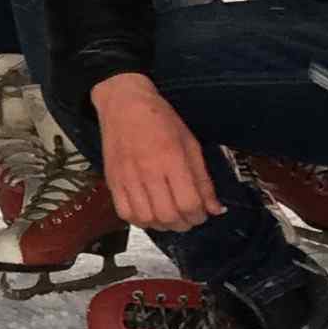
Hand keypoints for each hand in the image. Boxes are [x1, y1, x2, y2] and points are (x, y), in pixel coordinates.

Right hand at [90, 72, 222, 230]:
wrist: (123, 104)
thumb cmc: (158, 118)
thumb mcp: (190, 143)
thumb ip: (203, 179)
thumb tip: (215, 208)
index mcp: (171, 158)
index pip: (188, 203)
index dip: (199, 215)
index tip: (202, 212)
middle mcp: (148, 170)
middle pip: (168, 215)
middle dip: (184, 223)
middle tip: (188, 216)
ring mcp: (127, 177)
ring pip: (147, 219)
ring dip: (163, 224)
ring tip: (169, 216)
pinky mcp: (112, 180)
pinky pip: (125, 213)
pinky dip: (140, 220)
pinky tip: (149, 212)